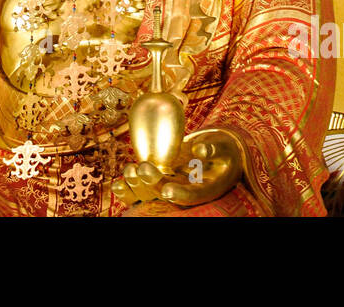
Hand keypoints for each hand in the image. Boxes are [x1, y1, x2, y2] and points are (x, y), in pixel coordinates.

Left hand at [113, 129, 242, 207]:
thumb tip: (199, 151)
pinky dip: (130, 190)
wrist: (220, 153)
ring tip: (129, 171)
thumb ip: (213, 149)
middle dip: (153, 183)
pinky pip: (144, 189)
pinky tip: (118, 185)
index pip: (194, 195)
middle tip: (142, 169)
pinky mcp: (161, 180)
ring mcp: (173, 187)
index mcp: (207, 188)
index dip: (180, 194)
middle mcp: (188, 191)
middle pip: (169, 192)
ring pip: (154, 193)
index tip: (166, 190)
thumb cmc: (225, 149)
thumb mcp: (224, 147)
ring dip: (138, 185)